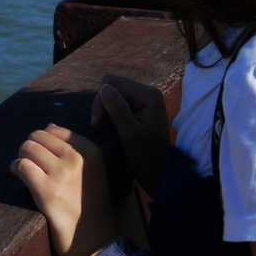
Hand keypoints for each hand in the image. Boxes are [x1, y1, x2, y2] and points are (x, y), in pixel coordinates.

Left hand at [11, 124, 115, 255]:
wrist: (96, 240)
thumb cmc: (90, 206)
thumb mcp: (91, 171)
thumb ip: (72, 147)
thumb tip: (48, 126)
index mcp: (90, 151)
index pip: (55, 130)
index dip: (42, 141)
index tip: (41, 155)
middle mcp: (77, 159)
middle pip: (37, 136)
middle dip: (30, 148)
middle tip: (31, 164)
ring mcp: (62, 174)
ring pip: (27, 148)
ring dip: (21, 158)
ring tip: (26, 171)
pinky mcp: (47, 191)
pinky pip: (21, 166)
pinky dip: (15, 168)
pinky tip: (18, 176)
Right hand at [91, 76, 169, 196]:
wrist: (158, 172)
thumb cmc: (145, 156)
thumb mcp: (129, 134)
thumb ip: (118, 109)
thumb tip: (104, 88)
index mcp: (149, 95)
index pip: (113, 83)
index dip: (101, 100)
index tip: (97, 123)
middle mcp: (148, 92)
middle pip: (113, 84)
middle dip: (102, 102)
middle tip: (99, 124)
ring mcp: (144, 98)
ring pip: (114, 91)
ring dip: (105, 106)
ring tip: (104, 124)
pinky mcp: (139, 106)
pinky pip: (118, 99)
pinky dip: (110, 109)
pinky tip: (111, 122)